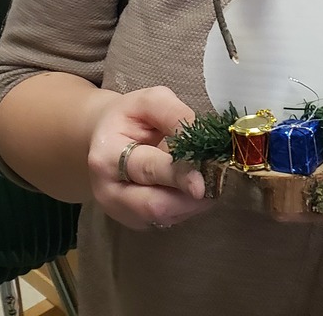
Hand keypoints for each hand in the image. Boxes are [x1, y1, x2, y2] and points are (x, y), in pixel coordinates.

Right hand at [86, 86, 211, 230]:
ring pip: (165, 217)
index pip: (147, 169)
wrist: (106, 137)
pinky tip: (194, 186)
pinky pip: (168, 220)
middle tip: (217, 178)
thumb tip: (200, 139)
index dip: (178, 175)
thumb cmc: (129, 116)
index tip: (202, 182)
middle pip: (155, 205)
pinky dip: (187, 205)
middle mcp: (109, 191)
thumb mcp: (149, 101)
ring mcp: (121, 211)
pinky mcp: (135, 221)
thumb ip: (174, 115)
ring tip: (209, 178)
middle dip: (190, 196)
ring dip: (193, 201)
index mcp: (107, 155)